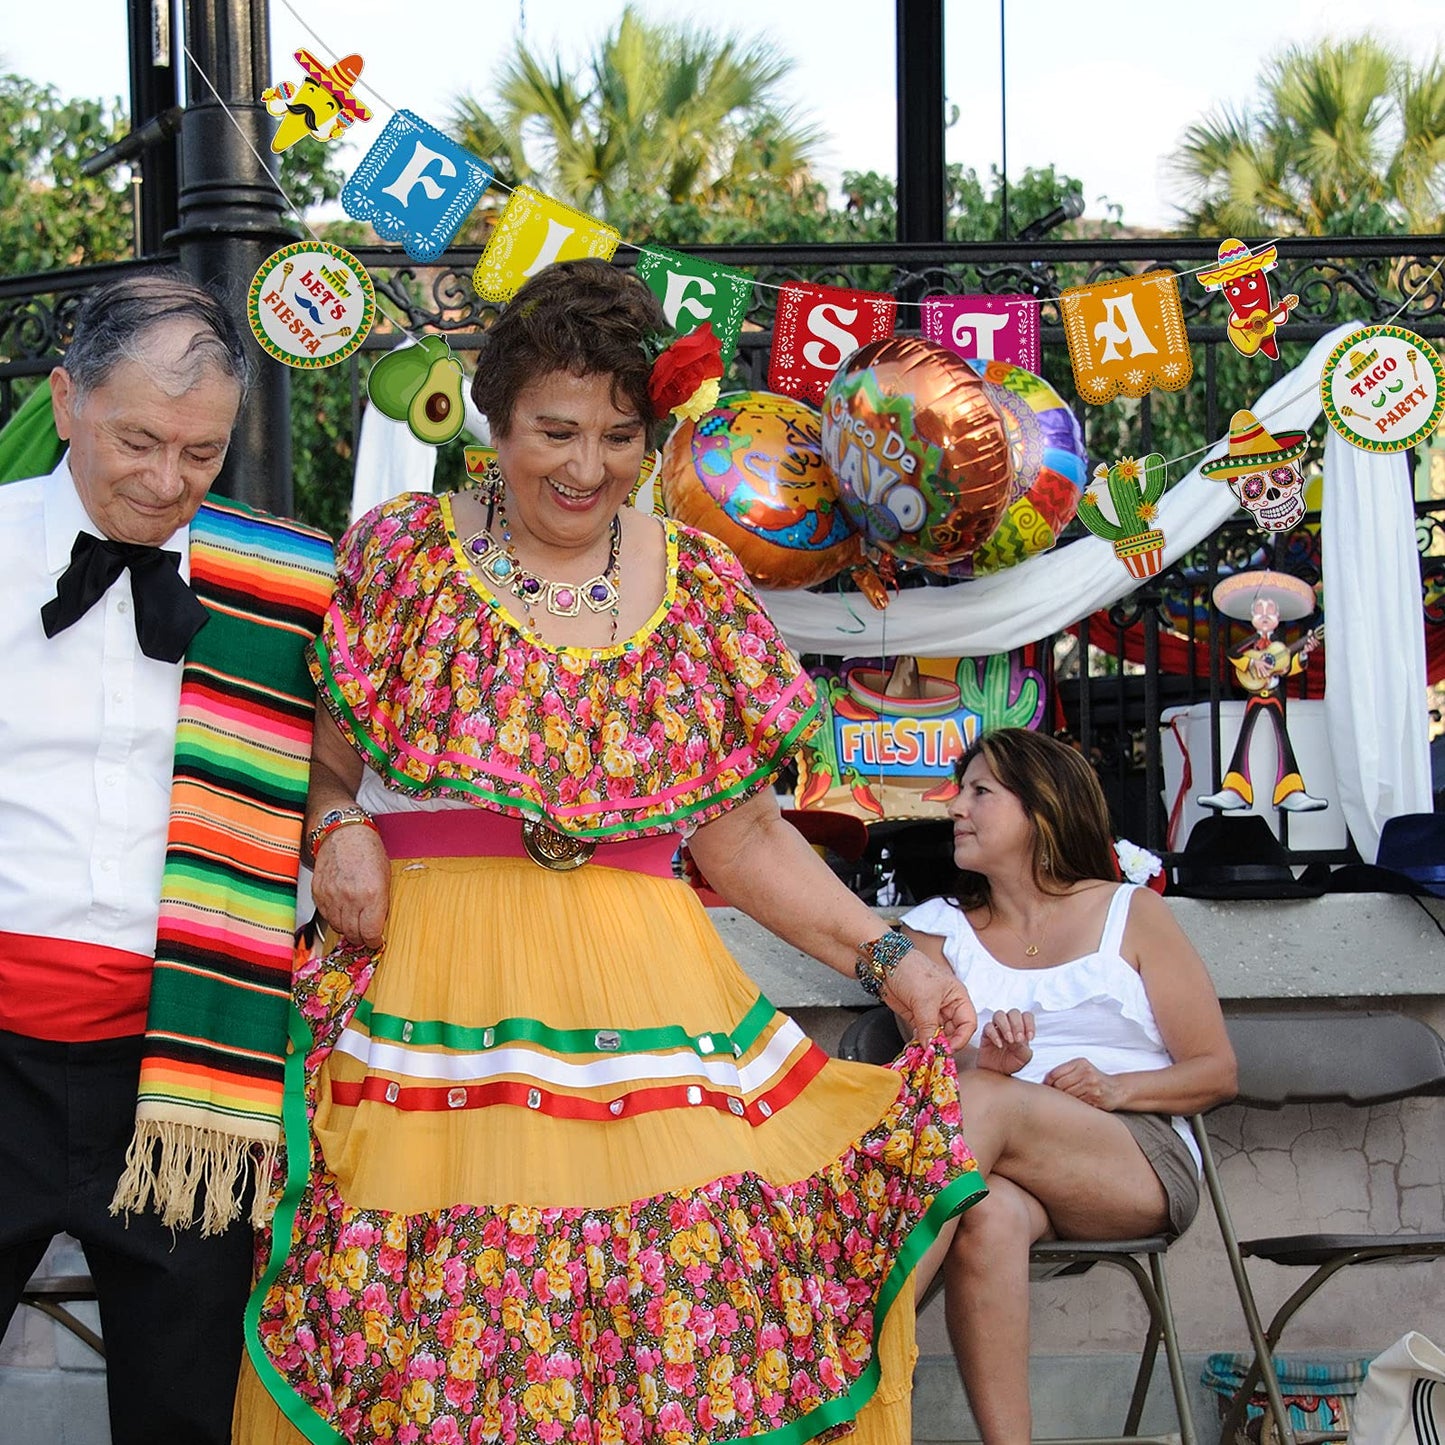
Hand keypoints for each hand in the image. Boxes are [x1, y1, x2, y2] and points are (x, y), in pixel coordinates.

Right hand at [310, 823, 389, 948]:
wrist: (343, 833)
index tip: (376, 941)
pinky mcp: (318, 893)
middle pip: (353, 934)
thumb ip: (381, 903)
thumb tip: (378, 925)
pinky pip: (326, 916)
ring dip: (347, 929)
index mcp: (372, 894)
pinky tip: (342, 911)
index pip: (370, 932)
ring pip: (338, 928)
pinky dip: (334, 918)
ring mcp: (332, 896)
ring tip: (354, 923)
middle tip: (366, 936)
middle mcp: (350, 898)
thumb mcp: (385, 877)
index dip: (374, 941)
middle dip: (361, 938)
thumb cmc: (368, 851)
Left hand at [882, 950, 976, 1049]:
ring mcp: (932, 1013)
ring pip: (938, 1036)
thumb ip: (929, 1025)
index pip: (968, 1024)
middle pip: (954, 1033)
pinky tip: (916, 1045)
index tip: (948, 1049)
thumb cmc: (911, 970)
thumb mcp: (924, 998)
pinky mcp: (917, 1017)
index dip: (961, 1038)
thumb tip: (931, 1046)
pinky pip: (923, 1035)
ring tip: (924, 1052)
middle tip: (934, 1053)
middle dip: (945, 1044)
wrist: (885, 964)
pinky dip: (921, 1042)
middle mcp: (947, 1006)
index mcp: (957, 997)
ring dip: (931, 1045)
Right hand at [978, 1009, 1034, 1073]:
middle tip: (1018, 1039)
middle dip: (1017, 1025)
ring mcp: (997, 1028)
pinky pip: (988, 1027)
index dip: (1030, 1024)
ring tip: (1009, 1040)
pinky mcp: (986, 1034)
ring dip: (1006, 1026)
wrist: (997, 1072)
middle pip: (1013, 1013)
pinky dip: (994, 1035)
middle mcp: (1009, 1025)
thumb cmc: (1011, 1062)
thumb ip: (1025, 1049)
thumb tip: (1020, 1040)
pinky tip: (999, 1045)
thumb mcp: (1023, 1058)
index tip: (1030, 1037)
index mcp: (1021, 1028)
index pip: (1027, 1016)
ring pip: (999, 1015)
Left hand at [1043, 1057, 1124, 1109]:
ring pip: (1067, 1095)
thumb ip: (1064, 1072)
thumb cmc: (1094, 1079)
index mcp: (1079, 1063)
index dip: (1047, 1083)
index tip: (1046, 1088)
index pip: (1054, 1073)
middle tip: (1057, 1096)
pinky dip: (1075, 1105)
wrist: (1117, 1089)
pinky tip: (1078, 1103)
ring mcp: (1091, 1085)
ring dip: (1065, 1100)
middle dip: (1056, 1092)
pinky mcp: (1095, 1097)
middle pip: (1059, 1085)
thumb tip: (1043, 1082)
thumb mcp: (1081, 1069)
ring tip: (1069, 1100)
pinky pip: (1077, 1103)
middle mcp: (1086, 1072)